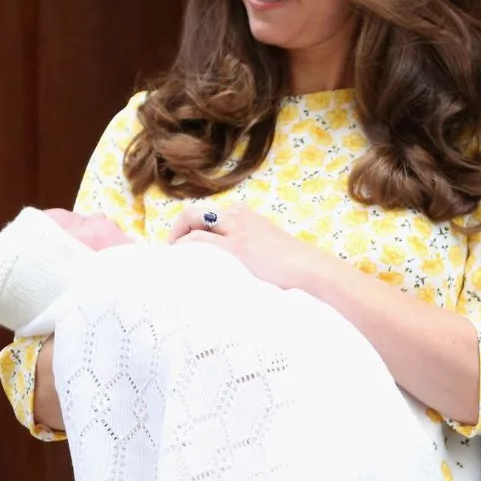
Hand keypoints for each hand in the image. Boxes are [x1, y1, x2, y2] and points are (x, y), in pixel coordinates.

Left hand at [168, 201, 338, 292]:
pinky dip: (184, 245)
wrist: (308, 267)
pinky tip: (181, 258)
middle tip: (173, 251)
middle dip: (177, 229)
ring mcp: (236, 228)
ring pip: (192, 219)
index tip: (183, 245)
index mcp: (243, 212)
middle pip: (193, 212)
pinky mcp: (236, 245)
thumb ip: (245, 241)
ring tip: (174, 258)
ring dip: (177, 236)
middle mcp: (237, 214)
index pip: (205, 213)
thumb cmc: (289, 262)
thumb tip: (230, 259)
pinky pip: (200, 239)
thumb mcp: (263, 242)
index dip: (188, 227)